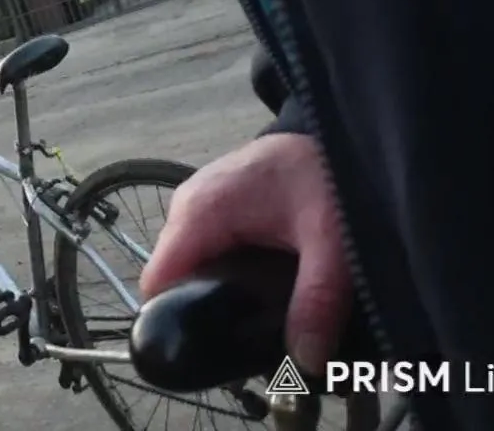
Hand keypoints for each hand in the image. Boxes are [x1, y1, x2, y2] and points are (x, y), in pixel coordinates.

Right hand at [138, 133, 351, 370]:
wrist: (334, 133)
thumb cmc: (325, 174)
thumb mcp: (330, 241)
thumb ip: (318, 300)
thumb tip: (306, 359)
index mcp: (200, 212)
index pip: (158, 282)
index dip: (176, 320)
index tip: (211, 349)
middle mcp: (187, 206)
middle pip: (174, 278)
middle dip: (206, 308)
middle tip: (252, 335)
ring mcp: (196, 202)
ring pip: (190, 264)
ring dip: (218, 289)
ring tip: (260, 310)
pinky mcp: (212, 204)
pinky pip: (204, 248)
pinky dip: (226, 269)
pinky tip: (259, 280)